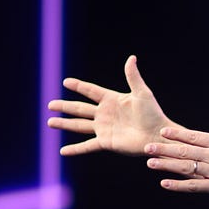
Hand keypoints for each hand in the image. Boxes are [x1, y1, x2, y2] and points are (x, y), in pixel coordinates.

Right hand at [48, 55, 172, 156]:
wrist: (158, 135)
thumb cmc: (153, 114)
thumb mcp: (142, 93)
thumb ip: (133, 76)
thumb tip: (131, 57)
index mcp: (112, 100)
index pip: (91, 91)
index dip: (79, 86)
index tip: (66, 82)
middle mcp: (105, 114)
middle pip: (80, 108)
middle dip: (65, 106)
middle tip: (50, 104)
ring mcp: (104, 128)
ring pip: (79, 125)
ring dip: (64, 124)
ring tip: (50, 122)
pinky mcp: (106, 142)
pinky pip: (87, 146)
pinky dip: (75, 149)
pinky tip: (63, 151)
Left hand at [146, 100, 208, 202]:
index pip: (195, 136)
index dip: (177, 134)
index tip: (163, 131)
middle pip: (185, 151)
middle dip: (164, 149)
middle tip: (147, 146)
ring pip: (186, 168)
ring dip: (167, 165)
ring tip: (150, 163)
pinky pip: (194, 186)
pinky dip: (179, 185)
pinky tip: (165, 183)